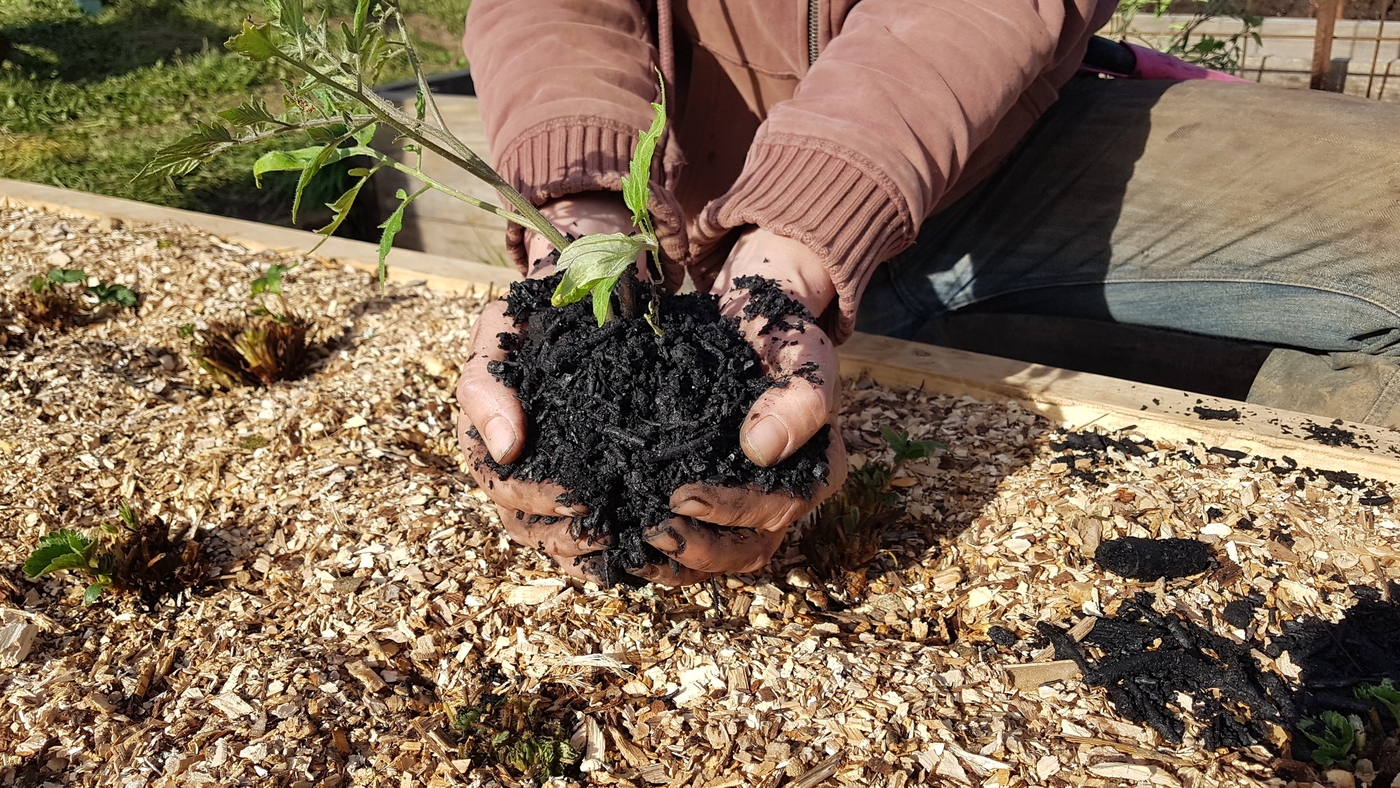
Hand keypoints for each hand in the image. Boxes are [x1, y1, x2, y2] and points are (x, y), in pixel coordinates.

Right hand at [456, 192, 633, 581]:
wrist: (587, 288)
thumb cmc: (539, 314)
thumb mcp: (501, 329)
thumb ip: (487, 382)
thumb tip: (506, 447)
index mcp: (493, 439)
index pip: (501, 487)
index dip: (534, 501)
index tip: (579, 499)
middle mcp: (523, 467)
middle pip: (527, 525)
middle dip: (565, 537)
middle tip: (611, 530)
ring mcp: (559, 477)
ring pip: (560, 538)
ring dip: (589, 551)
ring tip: (630, 544)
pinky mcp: (601, 479)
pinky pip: (598, 531)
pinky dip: (615, 549)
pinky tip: (645, 554)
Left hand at [631, 228, 848, 585]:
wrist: (753, 321)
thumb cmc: (783, 337)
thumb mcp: (803, 354)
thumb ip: (799, 397)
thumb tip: (761, 449)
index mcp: (813, 475)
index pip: (776, 510)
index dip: (731, 512)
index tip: (684, 498)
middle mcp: (780, 499)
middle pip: (744, 551)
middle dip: (696, 550)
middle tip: (649, 532)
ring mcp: (742, 504)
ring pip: (712, 555)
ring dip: (669, 561)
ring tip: (625, 547)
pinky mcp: (706, 496)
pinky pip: (683, 536)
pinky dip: (649, 543)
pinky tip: (612, 538)